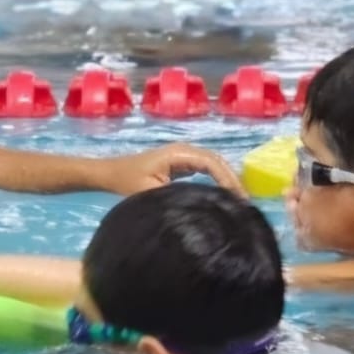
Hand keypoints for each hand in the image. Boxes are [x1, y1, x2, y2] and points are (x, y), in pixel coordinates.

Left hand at [99, 145, 244, 196]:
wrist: (109, 174)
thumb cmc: (126, 182)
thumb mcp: (151, 193)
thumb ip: (177, 195)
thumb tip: (202, 203)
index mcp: (178, 154)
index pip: (211, 163)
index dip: (227, 179)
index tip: (237, 199)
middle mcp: (184, 150)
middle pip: (217, 161)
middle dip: (232, 180)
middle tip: (244, 203)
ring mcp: (183, 155)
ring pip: (213, 164)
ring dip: (226, 179)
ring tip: (238, 201)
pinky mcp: (181, 163)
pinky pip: (206, 168)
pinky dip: (217, 179)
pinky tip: (224, 195)